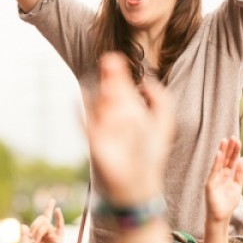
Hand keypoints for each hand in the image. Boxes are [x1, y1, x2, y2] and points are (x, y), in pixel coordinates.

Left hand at [20, 199, 64, 242]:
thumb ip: (24, 235)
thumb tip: (24, 225)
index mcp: (37, 235)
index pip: (38, 222)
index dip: (33, 226)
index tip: (31, 235)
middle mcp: (45, 234)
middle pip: (42, 219)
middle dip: (35, 226)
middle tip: (32, 237)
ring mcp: (52, 235)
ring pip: (46, 224)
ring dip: (39, 231)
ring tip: (37, 241)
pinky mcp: (58, 238)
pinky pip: (60, 226)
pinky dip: (59, 217)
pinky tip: (57, 210)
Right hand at [85, 53, 173, 205]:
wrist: (140, 184)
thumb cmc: (152, 154)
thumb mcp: (164, 121)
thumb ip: (161, 98)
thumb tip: (145, 80)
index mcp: (130, 111)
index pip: (123, 88)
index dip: (120, 74)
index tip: (118, 58)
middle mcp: (115, 118)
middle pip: (110, 92)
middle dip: (110, 77)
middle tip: (109, 59)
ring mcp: (103, 129)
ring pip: (100, 104)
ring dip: (101, 89)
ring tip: (104, 74)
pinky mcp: (94, 143)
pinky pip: (85, 124)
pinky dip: (80, 112)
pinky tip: (78, 98)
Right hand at [204, 137, 242, 224]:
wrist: (221, 217)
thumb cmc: (228, 203)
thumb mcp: (237, 186)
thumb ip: (240, 173)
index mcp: (227, 175)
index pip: (232, 160)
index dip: (235, 151)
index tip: (238, 141)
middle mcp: (220, 174)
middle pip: (225, 159)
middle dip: (229, 148)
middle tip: (233, 137)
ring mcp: (214, 178)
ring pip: (219, 163)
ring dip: (222, 152)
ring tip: (225, 141)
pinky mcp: (209, 184)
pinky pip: (213, 171)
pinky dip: (216, 162)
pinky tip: (219, 154)